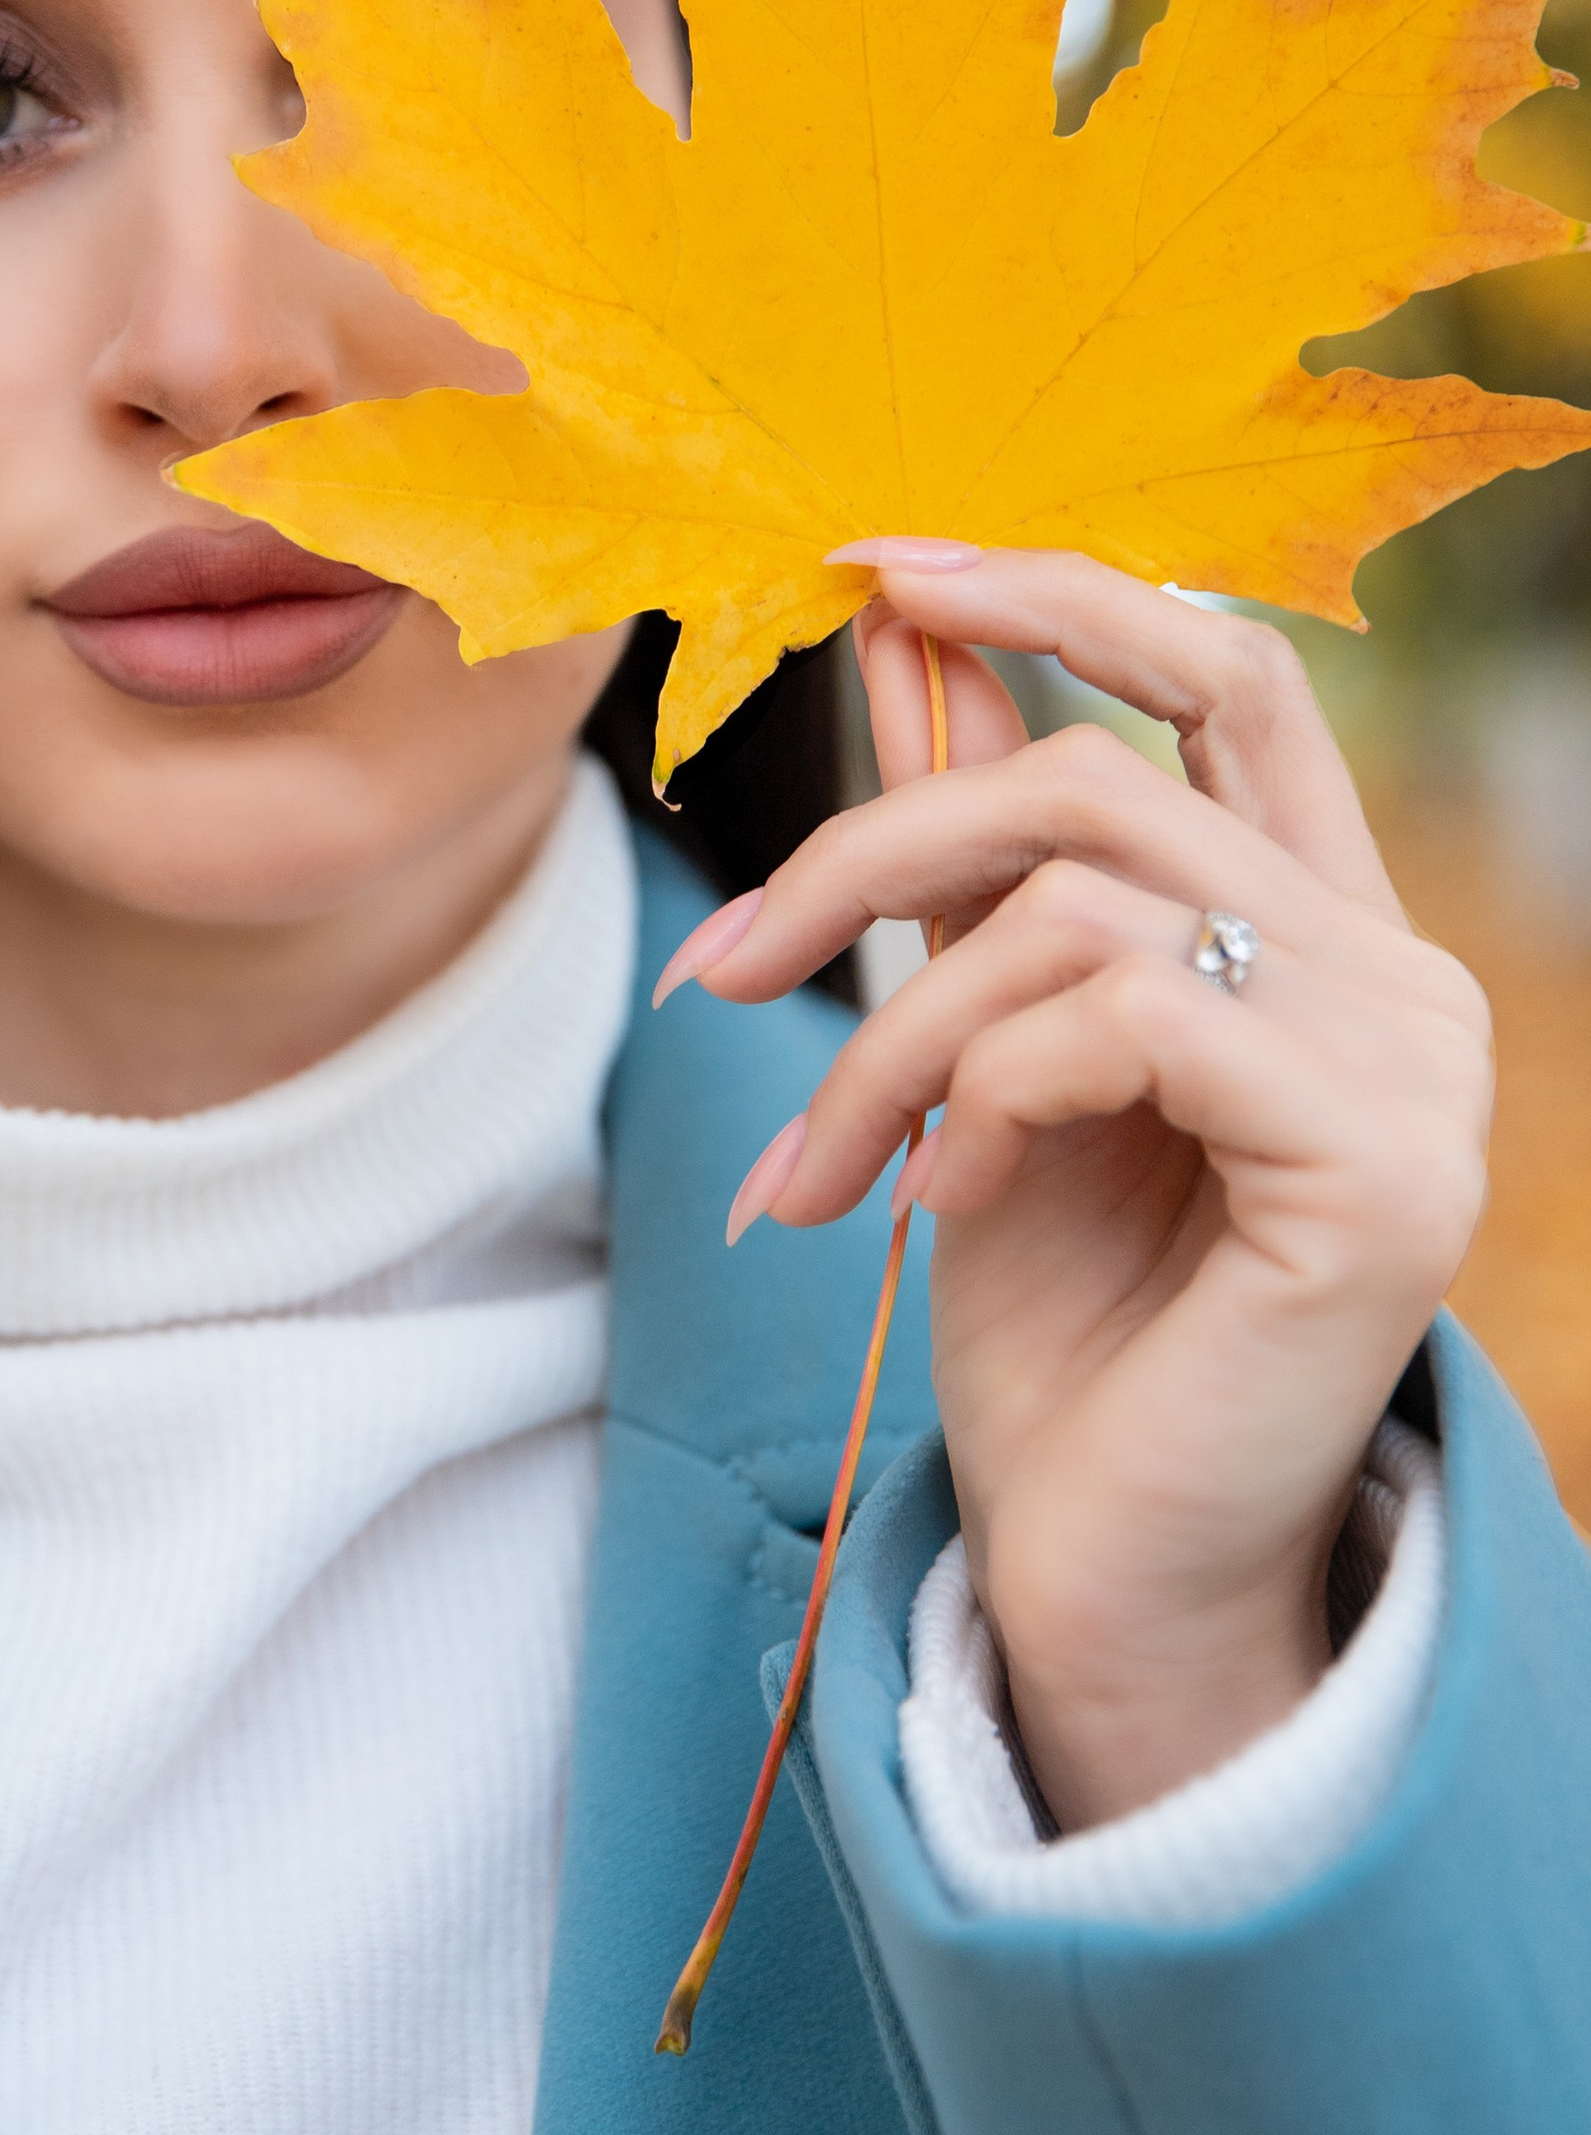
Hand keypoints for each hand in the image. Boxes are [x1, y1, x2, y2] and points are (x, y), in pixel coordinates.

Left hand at [663, 546, 1490, 1830]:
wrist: (1104, 1569)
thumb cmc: (1055, 1319)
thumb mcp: (978, 1046)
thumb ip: (973, 846)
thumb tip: (902, 632)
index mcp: (1320, 926)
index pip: (1233, 675)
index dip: (1062, 592)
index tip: (876, 566)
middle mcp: (1399, 976)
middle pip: (1101, 791)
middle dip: (868, 856)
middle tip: (718, 975)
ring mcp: (1416, 1071)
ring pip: (1086, 913)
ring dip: (891, 1033)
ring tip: (815, 1171)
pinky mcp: (1383, 1168)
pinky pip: (1129, 1021)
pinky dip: (983, 1096)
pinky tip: (939, 1207)